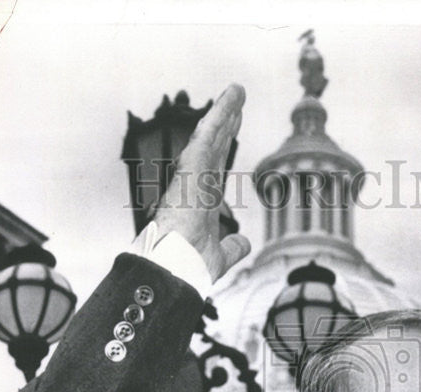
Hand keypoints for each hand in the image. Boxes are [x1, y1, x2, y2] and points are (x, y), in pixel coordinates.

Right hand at [154, 83, 250, 282]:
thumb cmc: (189, 269)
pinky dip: (218, 118)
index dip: (223, 148)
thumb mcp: (220, 257)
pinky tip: (230, 101)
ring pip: (209, 137)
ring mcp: (191, 177)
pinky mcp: (190, 172)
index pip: (214, 168)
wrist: (176, 271)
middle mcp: (193, 186)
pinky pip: (205, 138)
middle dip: (225, 124)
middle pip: (213, 147)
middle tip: (237, 101)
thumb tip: (244, 243)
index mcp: (198, 203)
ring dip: (223, 113)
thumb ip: (233, 247)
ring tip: (237, 92)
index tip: (232, 130)